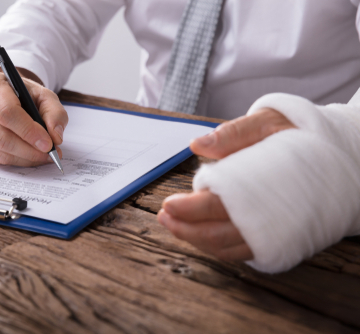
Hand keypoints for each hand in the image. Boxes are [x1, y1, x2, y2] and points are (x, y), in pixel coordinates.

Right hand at [0, 71, 67, 165]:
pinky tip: (29, 156)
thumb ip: (55, 113)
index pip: (7, 113)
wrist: (5, 95)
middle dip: (29, 150)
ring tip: (43, 156)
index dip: (29, 131)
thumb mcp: (44, 95)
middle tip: (50, 155)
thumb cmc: (24, 95)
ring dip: (25, 158)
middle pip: (1, 136)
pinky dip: (16, 161)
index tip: (48, 144)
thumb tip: (56, 138)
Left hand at [158, 108, 295, 261]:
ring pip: (228, 248)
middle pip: (217, 234)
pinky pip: (242, 251)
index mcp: (262, 187)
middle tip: (164, 219)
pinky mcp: (279, 239)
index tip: (168, 205)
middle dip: (186, 229)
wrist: (341, 156)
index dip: (188, 209)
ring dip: (197, 240)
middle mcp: (269, 218)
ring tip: (174, 227)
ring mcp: (275, 233)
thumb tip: (197, 144)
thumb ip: (235, 133)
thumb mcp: (270, 122)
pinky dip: (217, 246)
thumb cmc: (302, 136)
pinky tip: (200, 234)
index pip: (216, 205)